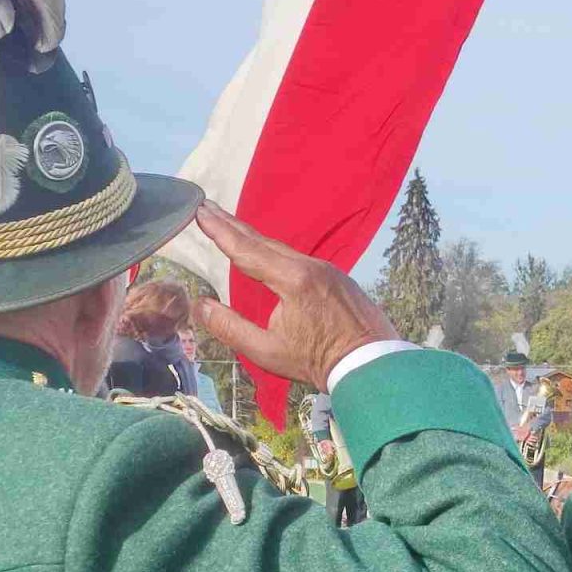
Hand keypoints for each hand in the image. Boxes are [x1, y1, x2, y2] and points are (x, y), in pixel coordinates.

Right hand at [187, 203, 398, 388]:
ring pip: (283, 249)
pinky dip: (276, 251)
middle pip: (263, 241)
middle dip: (232, 225)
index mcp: (293, 279)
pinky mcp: (337, 277)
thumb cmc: (319, 361)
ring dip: (254, 237)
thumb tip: (200, 305)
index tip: (199, 211)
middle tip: (207, 207)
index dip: (220, 231)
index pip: (247, 250)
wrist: (371, 364)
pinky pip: (299, 258)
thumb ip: (230, 327)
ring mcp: (328, 269)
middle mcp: (311, 266)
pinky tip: (266, 252)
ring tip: (230, 225)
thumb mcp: (266, 351)